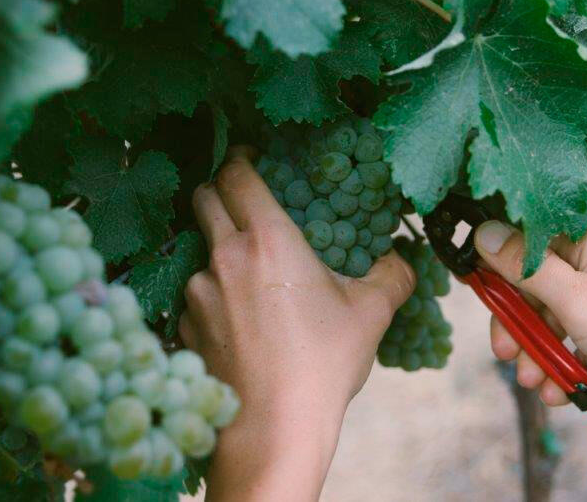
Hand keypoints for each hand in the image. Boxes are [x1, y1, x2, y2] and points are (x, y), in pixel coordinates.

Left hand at [181, 146, 415, 500]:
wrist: (273, 429)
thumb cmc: (322, 365)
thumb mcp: (370, 313)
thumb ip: (392, 274)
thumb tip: (401, 260)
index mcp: (266, 239)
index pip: (236, 173)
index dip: (241, 158)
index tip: (252, 158)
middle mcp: (223, 256)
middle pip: (205, 198)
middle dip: (221, 191)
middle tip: (247, 202)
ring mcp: (198, 292)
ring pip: (200, 249)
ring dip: (219, 249)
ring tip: (251, 274)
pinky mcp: (184, 325)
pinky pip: (195, 293)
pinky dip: (213, 293)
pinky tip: (239, 317)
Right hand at [474, 216, 586, 419]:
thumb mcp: (576, 301)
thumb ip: (524, 268)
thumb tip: (482, 230)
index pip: (525, 237)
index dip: (497, 269)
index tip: (481, 299)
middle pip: (536, 282)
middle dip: (518, 324)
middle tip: (506, 355)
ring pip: (556, 315)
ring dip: (540, 351)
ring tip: (538, 385)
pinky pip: (580, 335)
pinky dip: (568, 360)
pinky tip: (563, 391)